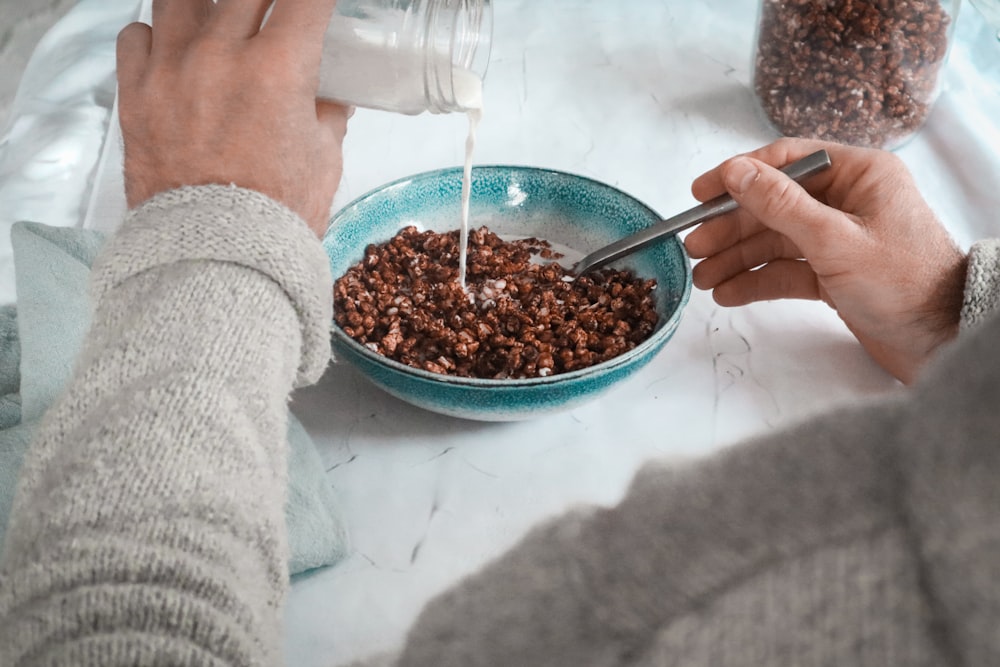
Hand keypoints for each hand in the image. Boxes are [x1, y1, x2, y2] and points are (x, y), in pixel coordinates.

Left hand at [116, 0, 349, 235]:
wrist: (214, 256)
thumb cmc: (275, 214)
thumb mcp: (324, 161)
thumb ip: (327, 116)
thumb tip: (330, 98)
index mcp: (278, 68)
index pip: (305, 1)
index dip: (317, 2)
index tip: (319, 10)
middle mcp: (220, 55)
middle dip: (269, 2)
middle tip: (277, 16)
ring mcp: (171, 70)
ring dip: (210, 6)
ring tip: (221, 24)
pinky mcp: (135, 95)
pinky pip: (136, 35)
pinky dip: (157, 35)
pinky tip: (175, 52)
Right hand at [684, 138, 967, 383]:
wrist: (943, 341)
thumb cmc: (905, 283)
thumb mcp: (835, 240)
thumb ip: (780, 204)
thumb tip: (736, 172)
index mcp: (859, 175)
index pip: (786, 161)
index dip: (739, 175)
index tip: (701, 194)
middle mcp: (848, 202)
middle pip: (773, 205)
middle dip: (731, 228)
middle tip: (695, 246)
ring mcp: (839, 239)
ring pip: (775, 241)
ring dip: (737, 258)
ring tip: (703, 278)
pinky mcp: (834, 275)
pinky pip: (786, 270)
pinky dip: (757, 280)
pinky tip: (729, 293)